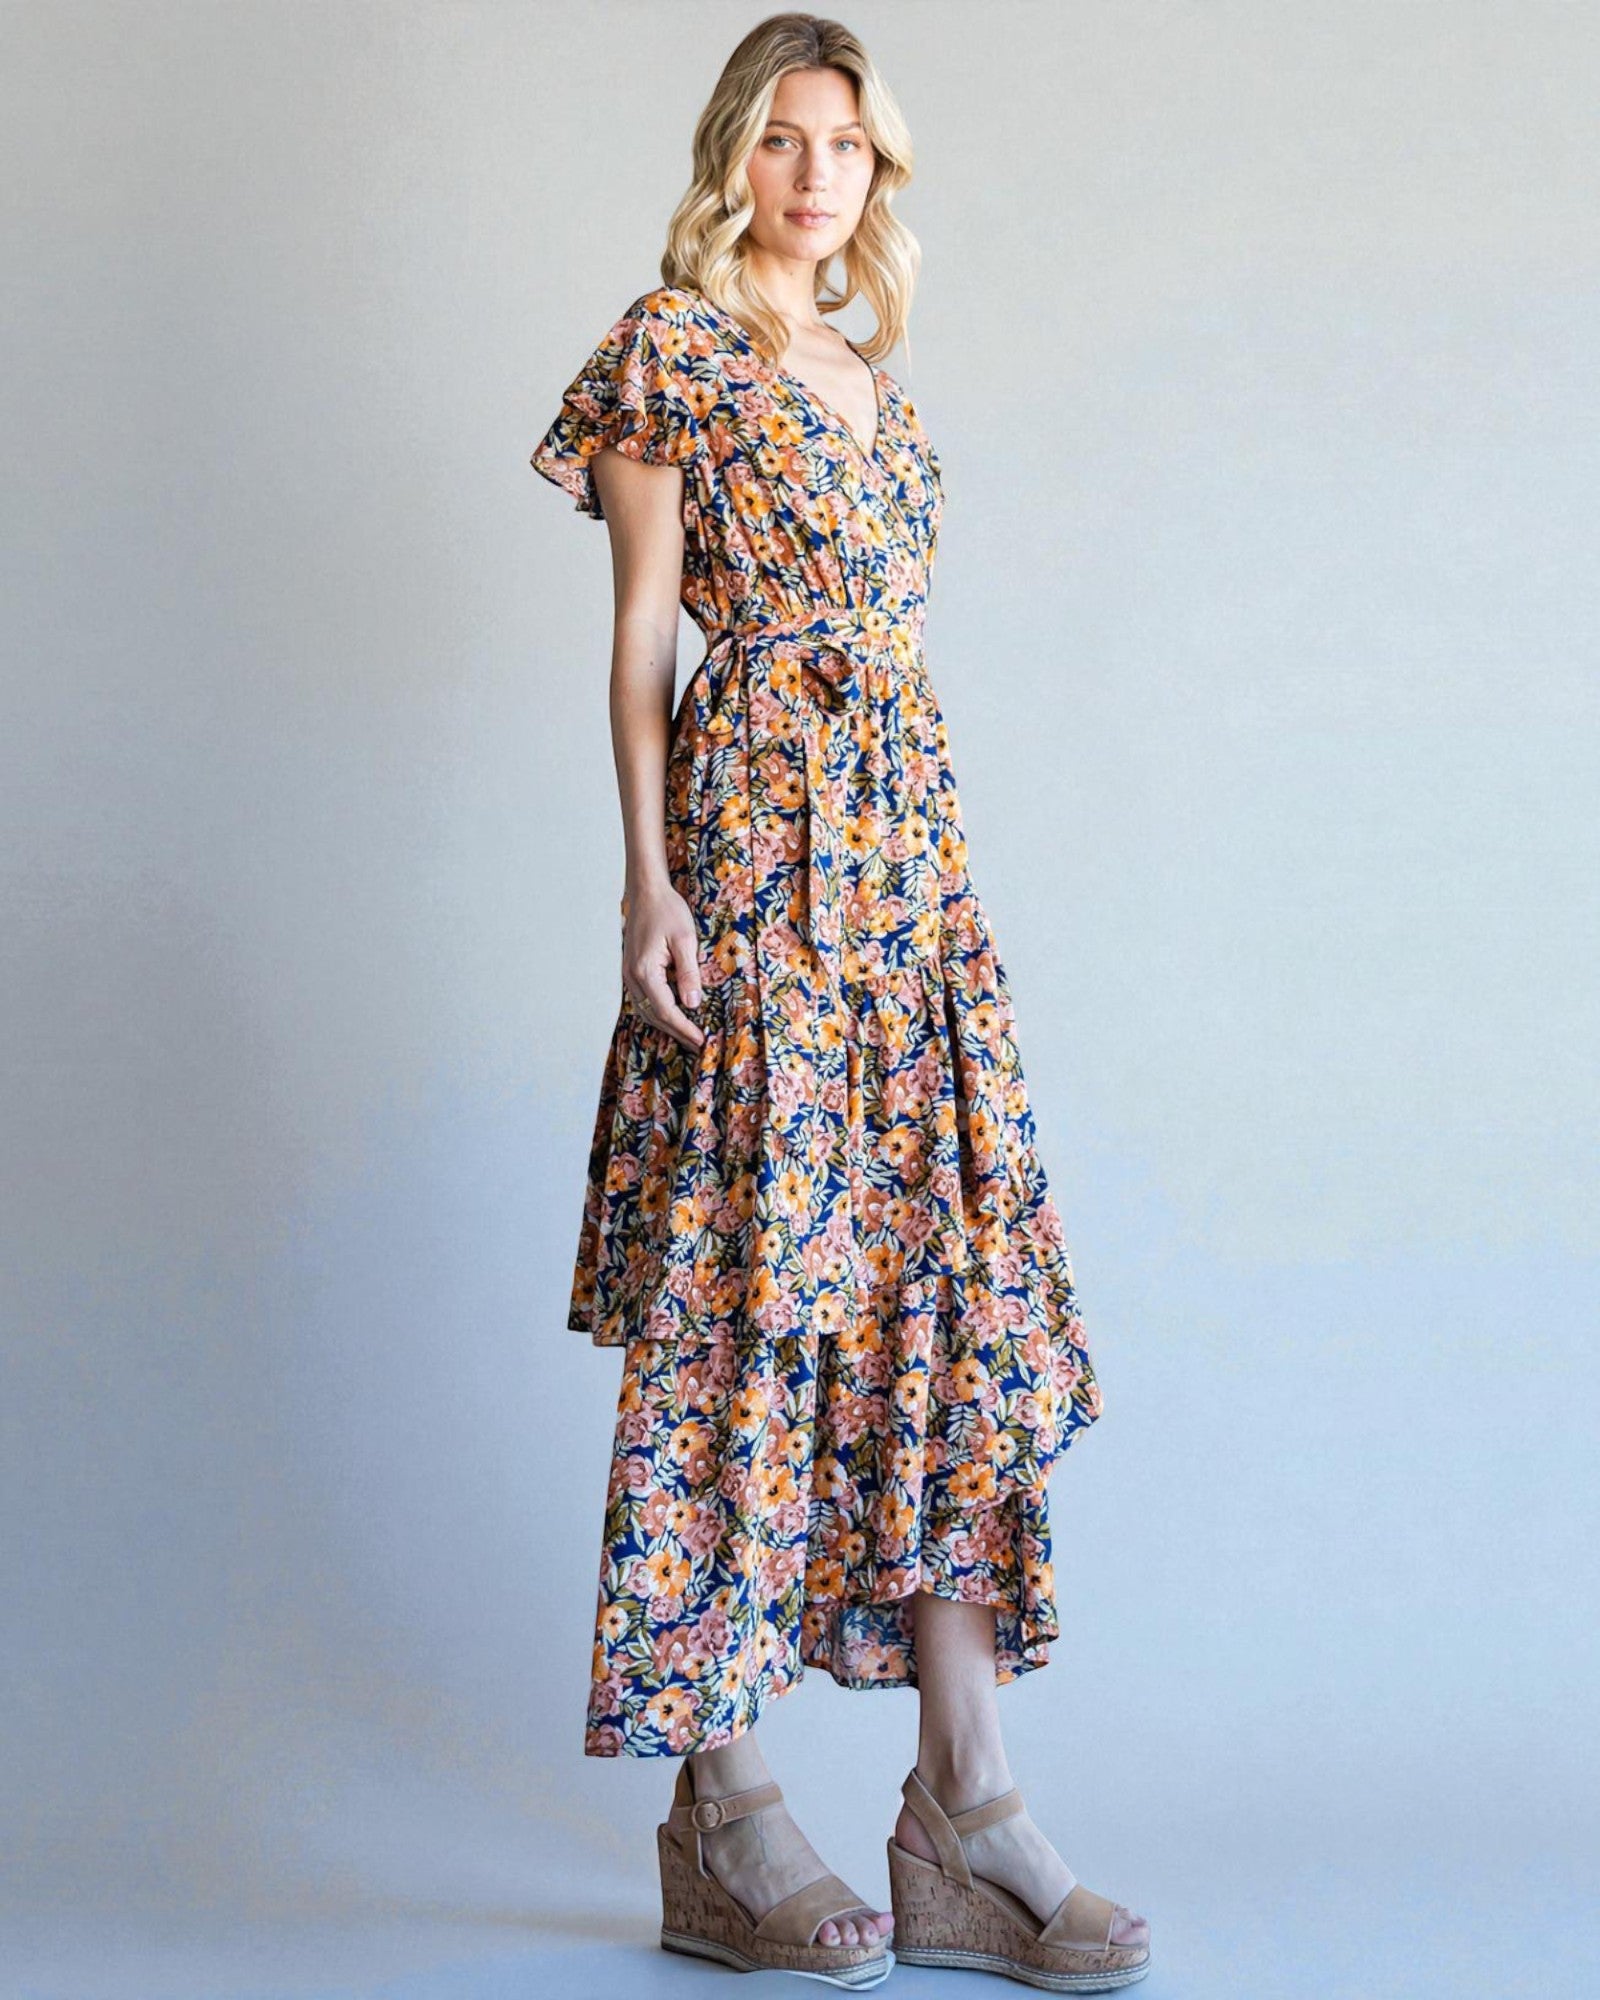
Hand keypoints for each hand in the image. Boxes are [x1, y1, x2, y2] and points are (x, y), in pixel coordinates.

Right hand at [622, 881, 704, 1048]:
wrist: (646, 892)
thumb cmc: (667, 911)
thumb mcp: (685, 940)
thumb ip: (688, 973)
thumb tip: (692, 1004)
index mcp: (645, 971)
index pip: (665, 1010)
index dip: (683, 1028)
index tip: (700, 1040)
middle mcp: (632, 977)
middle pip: (653, 1015)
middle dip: (676, 1032)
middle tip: (697, 1045)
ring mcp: (629, 975)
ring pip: (646, 1010)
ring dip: (666, 1025)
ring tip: (687, 1036)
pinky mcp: (632, 970)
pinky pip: (643, 1000)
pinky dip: (658, 1012)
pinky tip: (672, 1016)